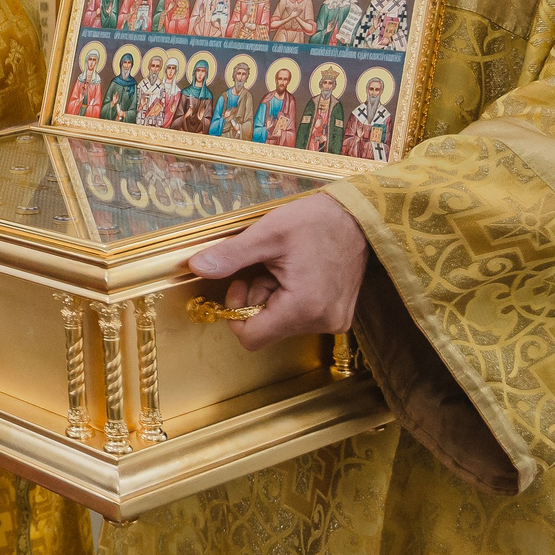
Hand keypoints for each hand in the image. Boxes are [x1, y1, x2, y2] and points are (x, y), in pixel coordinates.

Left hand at [188, 192, 369, 348]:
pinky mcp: (339, 316)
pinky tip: (299, 273)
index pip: (251, 338)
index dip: (236, 313)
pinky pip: (301, 318)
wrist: (358, 215)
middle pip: (266, 329)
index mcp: (303, 308)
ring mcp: (334, 321)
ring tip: (286, 268)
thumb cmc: (315, 221)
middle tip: (266, 268)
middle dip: (257, 299)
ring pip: (282, 323)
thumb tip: (197, 267)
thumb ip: (230, 256)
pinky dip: (291, 298)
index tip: (242, 282)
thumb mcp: (266, 234)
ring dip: (274, 297)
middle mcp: (323, 322)